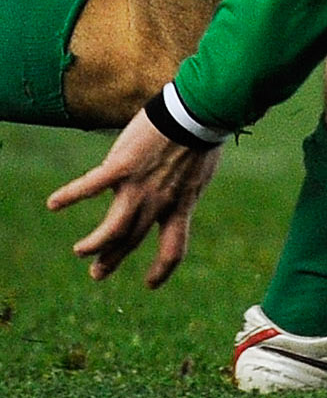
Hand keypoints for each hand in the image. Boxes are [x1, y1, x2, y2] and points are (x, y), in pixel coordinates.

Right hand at [47, 110, 222, 287]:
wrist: (197, 113)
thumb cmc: (202, 138)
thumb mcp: (199, 175)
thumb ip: (182, 190)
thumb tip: (175, 193)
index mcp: (180, 206)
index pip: (174, 249)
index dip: (162, 270)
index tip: (151, 284)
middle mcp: (158, 203)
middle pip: (132, 241)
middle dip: (114, 260)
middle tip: (98, 273)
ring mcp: (137, 187)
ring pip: (112, 229)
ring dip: (94, 244)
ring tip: (80, 251)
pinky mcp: (120, 168)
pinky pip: (89, 187)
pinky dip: (69, 196)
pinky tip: (53, 203)